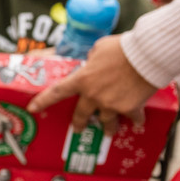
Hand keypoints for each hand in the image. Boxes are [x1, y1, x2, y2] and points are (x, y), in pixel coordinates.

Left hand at [27, 33, 158, 133]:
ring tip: (109, 132)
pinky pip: (132, 118)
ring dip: (108, 128)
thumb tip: (93, 61)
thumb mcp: (99, 48)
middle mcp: (93, 95)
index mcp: (82, 79)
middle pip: (82, 115)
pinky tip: (138, 123)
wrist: (147, 56)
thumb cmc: (122, 48)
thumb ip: (92, 58)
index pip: (56, 92)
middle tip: (78, 129)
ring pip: (106, 122)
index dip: (42, 101)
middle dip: (80, 123)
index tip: (33, 108)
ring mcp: (111, 104)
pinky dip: (136, 120)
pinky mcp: (130, 109)